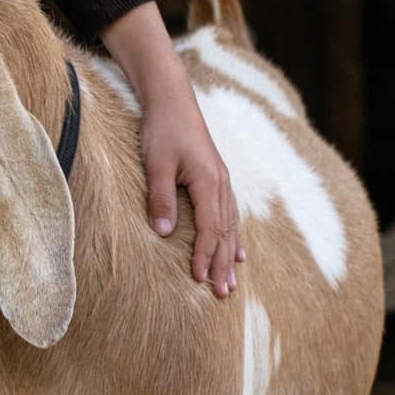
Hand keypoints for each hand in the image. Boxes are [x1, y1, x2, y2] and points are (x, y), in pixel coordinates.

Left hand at [138, 80, 242, 298]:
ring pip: (231, 225)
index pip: (210, 229)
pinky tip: (238, 250)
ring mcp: (222, 181)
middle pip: (225, 232)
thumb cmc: (162, 129)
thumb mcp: (156, 164)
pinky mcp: (217, 177)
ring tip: (232, 280)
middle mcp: (221, 184)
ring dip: (231, 254)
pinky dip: (234, 235)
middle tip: (223, 294)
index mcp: (209, 182)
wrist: (172, 100)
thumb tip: (164, 233)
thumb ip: (161, 198)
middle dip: (223, 264)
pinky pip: (230, 213)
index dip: (205, 256)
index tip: (199, 279)